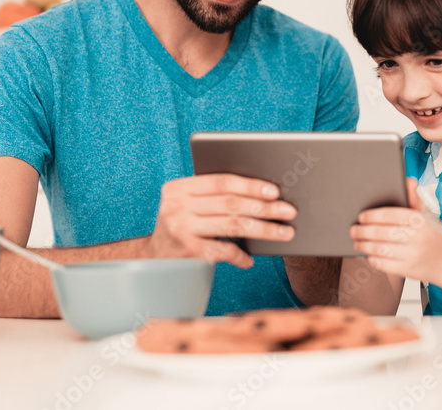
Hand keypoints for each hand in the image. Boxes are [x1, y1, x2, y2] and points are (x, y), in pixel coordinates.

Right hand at [147, 174, 296, 268]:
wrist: (152, 260)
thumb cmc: (182, 226)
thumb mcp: (188, 205)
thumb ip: (213, 196)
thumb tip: (263, 194)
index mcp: (179, 187)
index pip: (221, 181)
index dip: (250, 185)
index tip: (274, 190)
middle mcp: (177, 206)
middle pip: (231, 203)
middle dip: (265, 207)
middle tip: (289, 211)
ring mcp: (181, 229)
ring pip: (233, 226)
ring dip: (264, 230)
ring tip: (284, 233)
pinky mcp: (188, 252)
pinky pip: (224, 251)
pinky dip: (240, 255)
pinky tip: (250, 259)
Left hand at [350, 179, 441, 293]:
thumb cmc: (434, 235)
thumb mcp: (428, 215)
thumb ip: (415, 198)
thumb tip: (408, 180)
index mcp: (420, 220)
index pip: (391, 215)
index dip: (373, 216)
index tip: (361, 216)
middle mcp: (416, 237)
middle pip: (382, 233)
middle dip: (363, 231)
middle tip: (353, 230)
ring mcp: (412, 255)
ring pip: (381, 249)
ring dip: (364, 245)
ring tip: (356, 242)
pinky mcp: (409, 270)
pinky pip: (385, 265)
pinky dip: (373, 259)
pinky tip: (368, 255)